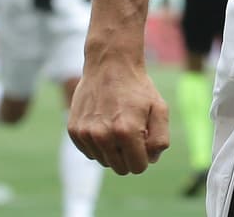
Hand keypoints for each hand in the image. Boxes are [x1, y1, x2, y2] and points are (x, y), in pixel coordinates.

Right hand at [68, 58, 169, 174]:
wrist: (110, 65)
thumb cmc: (137, 88)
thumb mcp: (160, 109)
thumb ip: (160, 138)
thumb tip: (150, 160)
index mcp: (126, 132)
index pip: (137, 167)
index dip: (145, 157)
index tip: (145, 141)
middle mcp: (102, 136)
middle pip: (120, 168)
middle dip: (130, 155)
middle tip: (133, 132)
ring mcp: (85, 134)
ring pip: (104, 161)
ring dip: (113, 150)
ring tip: (118, 125)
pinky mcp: (74, 131)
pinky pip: (89, 151)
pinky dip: (99, 144)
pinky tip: (105, 123)